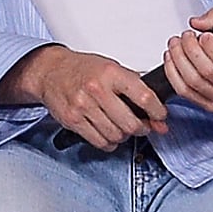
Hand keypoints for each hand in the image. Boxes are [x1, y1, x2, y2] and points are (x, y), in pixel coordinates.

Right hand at [1, 43, 165, 150]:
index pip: (144, 97)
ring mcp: (83, 106)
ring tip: (123, 128)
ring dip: (124, 136)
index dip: (157, 112)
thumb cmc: (83, 69)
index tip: (160, 116)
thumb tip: (156, 114)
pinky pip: (99, 141)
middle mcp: (97, 89)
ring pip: (116, 135)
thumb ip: (135, 88)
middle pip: (130, 123)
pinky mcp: (73, 120)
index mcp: (111, 73)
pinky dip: (109, 143)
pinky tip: (109, 133)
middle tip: (143, 126)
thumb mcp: (112, 68)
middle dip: (142, 128)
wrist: (51, 71)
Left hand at [159, 9, 212, 114]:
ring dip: (178, 61)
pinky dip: (173, 75)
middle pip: (208, 74)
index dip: (212, 49)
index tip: (204, 35)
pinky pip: (186, 94)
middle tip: (185, 36)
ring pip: (194, 84)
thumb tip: (197, 22)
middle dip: (190, 51)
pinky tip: (172, 60)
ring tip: (176, 45)